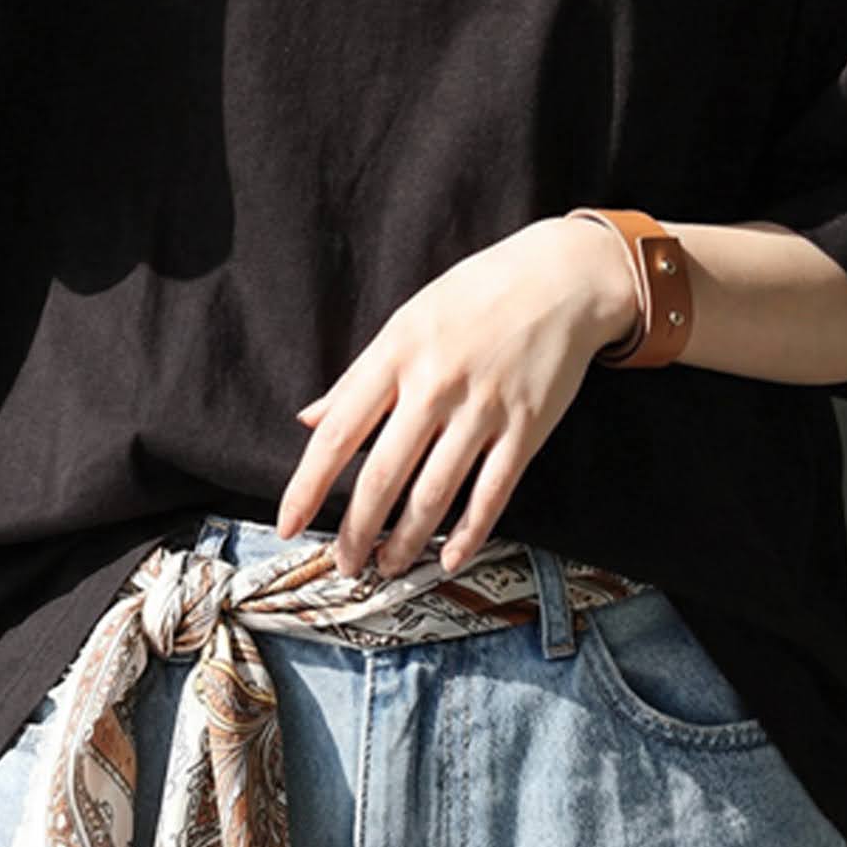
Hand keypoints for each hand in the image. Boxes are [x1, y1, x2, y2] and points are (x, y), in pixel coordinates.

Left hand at [275, 217, 637, 578]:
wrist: (559, 279)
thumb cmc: (475, 296)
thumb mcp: (406, 321)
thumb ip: (358, 377)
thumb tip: (309, 420)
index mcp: (397, 354)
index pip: (338, 433)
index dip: (308, 486)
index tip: (287, 524)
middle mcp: (435, 384)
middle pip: (384, 475)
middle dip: (357, 532)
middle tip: (344, 567)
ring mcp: (483, 408)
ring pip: (434, 494)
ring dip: (406, 543)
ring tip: (387, 567)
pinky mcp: (526, 427)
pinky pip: (492, 493)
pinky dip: (469, 534)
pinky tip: (450, 559)